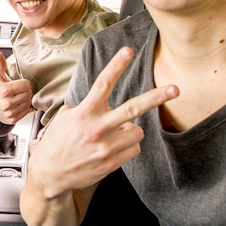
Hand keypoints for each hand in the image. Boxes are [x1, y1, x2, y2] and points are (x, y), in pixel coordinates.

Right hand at [0, 51, 32, 124]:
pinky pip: (26, 111)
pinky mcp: (12, 119)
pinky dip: (24, 107)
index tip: (19, 83)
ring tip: (17, 96)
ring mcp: (10, 112)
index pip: (26, 84)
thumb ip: (0, 64)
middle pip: (28, 93)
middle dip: (25, 90)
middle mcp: (7, 103)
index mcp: (4, 91)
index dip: (24, 82)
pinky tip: (17, 103)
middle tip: (19, 90)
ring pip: (28, 102)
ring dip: (25, 98)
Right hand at [27, 46, 178, 198]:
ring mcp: (105, 147)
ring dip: (130, 131)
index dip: (116, 65)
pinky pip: (134, 149)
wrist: (50, 174)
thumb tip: (102, 105)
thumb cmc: (57, 142)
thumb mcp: (65, 117)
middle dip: (156, 97)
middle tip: (176, 89)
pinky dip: (127, 147)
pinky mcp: (111, 163)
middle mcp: (97, 128)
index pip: (103, 83)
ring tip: (113, 135)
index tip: (128, 51)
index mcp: (84, 112)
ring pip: (137, 131)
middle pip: (132, 108)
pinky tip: (111, 149)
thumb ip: (85, 108)